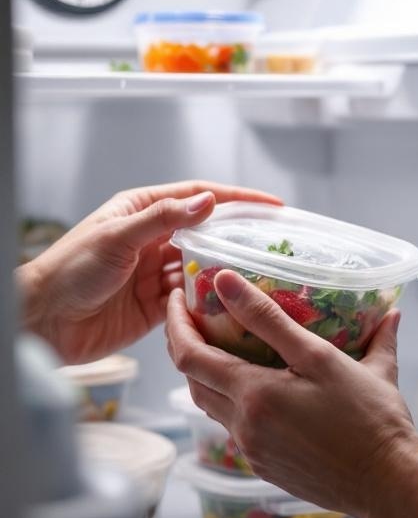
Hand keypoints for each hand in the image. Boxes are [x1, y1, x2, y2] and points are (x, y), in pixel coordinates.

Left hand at [18, 182, 281, 364]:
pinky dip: (206, 302)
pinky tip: (224, 304)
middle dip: (237, 238)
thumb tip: (206, 202)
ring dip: (223, 273)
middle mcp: (151, 239)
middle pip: (205, 234)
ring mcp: (154, 274)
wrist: (44, 320)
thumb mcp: (117, 237)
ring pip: (201, 269)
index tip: (271, 206)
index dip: (237, 200)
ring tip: (256, 278)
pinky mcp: (155, 307)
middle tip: (274, 245)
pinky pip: (190, 301)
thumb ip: (162, 219)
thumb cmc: (70, 269)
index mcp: (141, 211)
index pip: (198, 198)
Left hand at [166, 270, 417, 517]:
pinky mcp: (264, 467)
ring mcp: (253, 450)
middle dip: (186, 344)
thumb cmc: (369, 417)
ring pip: (212, 404)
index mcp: (255, 394)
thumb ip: (278, 317)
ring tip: (222, 344)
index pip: (190, 355)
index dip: (175, 322)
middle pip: (193, 380)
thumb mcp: (324, 358)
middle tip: (195, 314)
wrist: (389, 483)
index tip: (177, 296)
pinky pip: (234, 426)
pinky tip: (257, 383)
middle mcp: (244, 425)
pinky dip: (234, 398)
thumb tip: (234, 274)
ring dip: (209, 373)